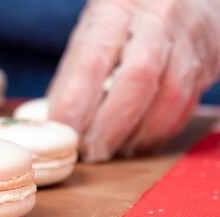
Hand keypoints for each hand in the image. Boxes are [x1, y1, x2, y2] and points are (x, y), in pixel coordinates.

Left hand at [48, 0, 219, 161]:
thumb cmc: (126, 13)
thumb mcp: (94, 26)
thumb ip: (77, 67)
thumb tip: (60, 118)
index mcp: (118, 7)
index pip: (93, 59)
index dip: (76, 102)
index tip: (62, 130)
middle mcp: (159, 19)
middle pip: (136, 80)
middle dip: (110, 127)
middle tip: (91, 152)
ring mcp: (190, 40)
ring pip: (169, 98)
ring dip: (137, 135)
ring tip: (114, 150)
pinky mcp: (208, 61)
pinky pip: (186, 104)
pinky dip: (159, 130)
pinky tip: (139, 140)